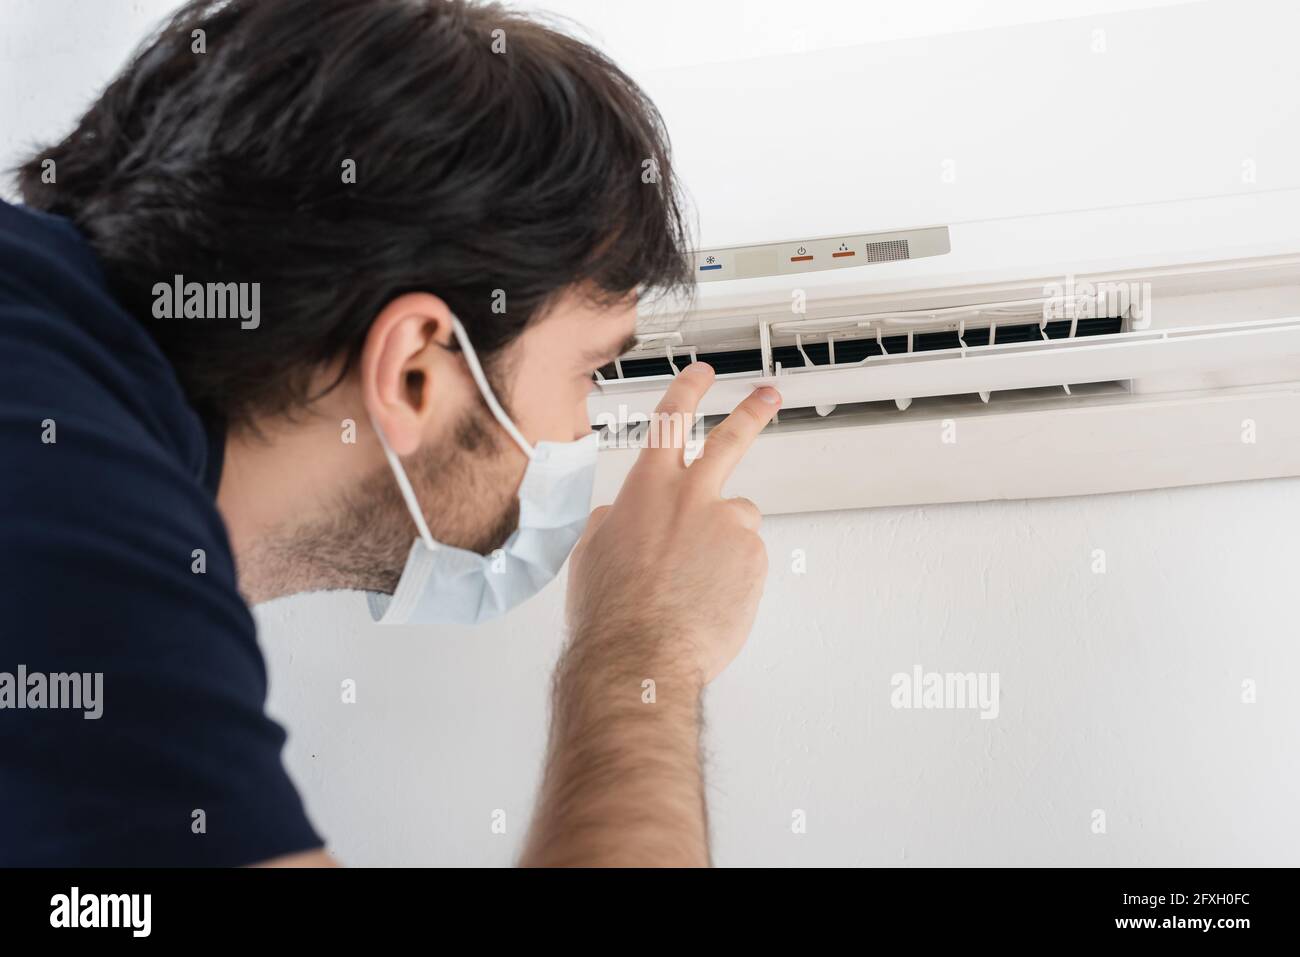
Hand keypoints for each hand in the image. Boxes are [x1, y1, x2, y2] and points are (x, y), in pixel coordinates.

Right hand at [565, 362, 780, 688]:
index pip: (670, 421)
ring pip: (738, 520)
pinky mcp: (754, 556)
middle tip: (766, 396)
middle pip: (730, 439)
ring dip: (725, 542)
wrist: (641, 654)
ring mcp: (727, 524)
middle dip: (750, 411)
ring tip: (700, 581)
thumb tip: (614, 518)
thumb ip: (610, 523)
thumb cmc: (612, 612)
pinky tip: (709, 601)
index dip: (687, 391)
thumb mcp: (590, 554)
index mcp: (646, 488)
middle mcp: (691, 495)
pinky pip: (748, 561)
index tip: (701, 375)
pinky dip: (733, 578)